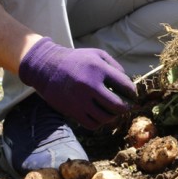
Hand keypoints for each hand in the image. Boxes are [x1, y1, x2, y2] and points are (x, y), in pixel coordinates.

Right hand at [18, 37, 137, 129]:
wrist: (46, 67)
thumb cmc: (75, 59)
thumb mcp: (97, 54)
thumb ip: (115, 66)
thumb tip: (128, 82)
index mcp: (99, 69)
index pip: (125, 85)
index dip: (132, 92)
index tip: (132, 94)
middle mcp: (90, 85)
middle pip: (118, 106)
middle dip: (126, 107)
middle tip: (126, 106)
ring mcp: (80, 100)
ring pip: (105, 118)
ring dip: (113, 116)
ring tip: (112, 111)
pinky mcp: (71, 110)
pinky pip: (92, 124)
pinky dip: (99, 122)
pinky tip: (100, 115)